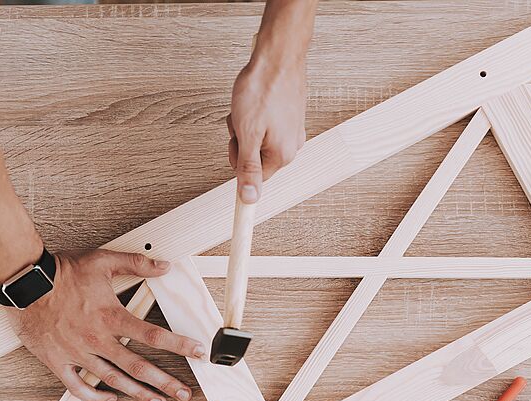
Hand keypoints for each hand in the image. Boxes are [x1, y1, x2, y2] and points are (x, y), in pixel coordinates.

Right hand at [10, 249, 204, 400]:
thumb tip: (164, 266)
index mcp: (111, 316)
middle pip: (138, 367)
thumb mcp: (103, 261)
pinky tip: (111, 400)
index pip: (153, 336)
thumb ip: (137, 264)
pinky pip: (78, 387)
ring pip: (113, 381)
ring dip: (138, 394)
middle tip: (184, 393)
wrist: (23, 282)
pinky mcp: (58, 361)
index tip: (198, 353)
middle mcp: (97, 339)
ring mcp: (77, 353)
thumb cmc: (61, 272)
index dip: (179, 346)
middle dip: (165, 382)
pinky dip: (95, 397)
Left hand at [227, 54, 306, 202]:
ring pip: (256, 139)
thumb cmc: (263, 89)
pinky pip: (264, 126)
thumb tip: (249, 198)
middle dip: (240, 141)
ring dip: (245, 126)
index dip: (241, 177)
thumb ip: (247, 168)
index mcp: (281, 155)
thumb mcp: (247, 132)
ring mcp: (291, 131)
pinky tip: (256, 101)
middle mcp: (291, 147)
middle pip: (253, 158)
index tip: (239, 215)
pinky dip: (254, 115)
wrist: (279, 56)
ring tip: (248, 107)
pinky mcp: (289, 117)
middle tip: (240, 122)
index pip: (255, 180)